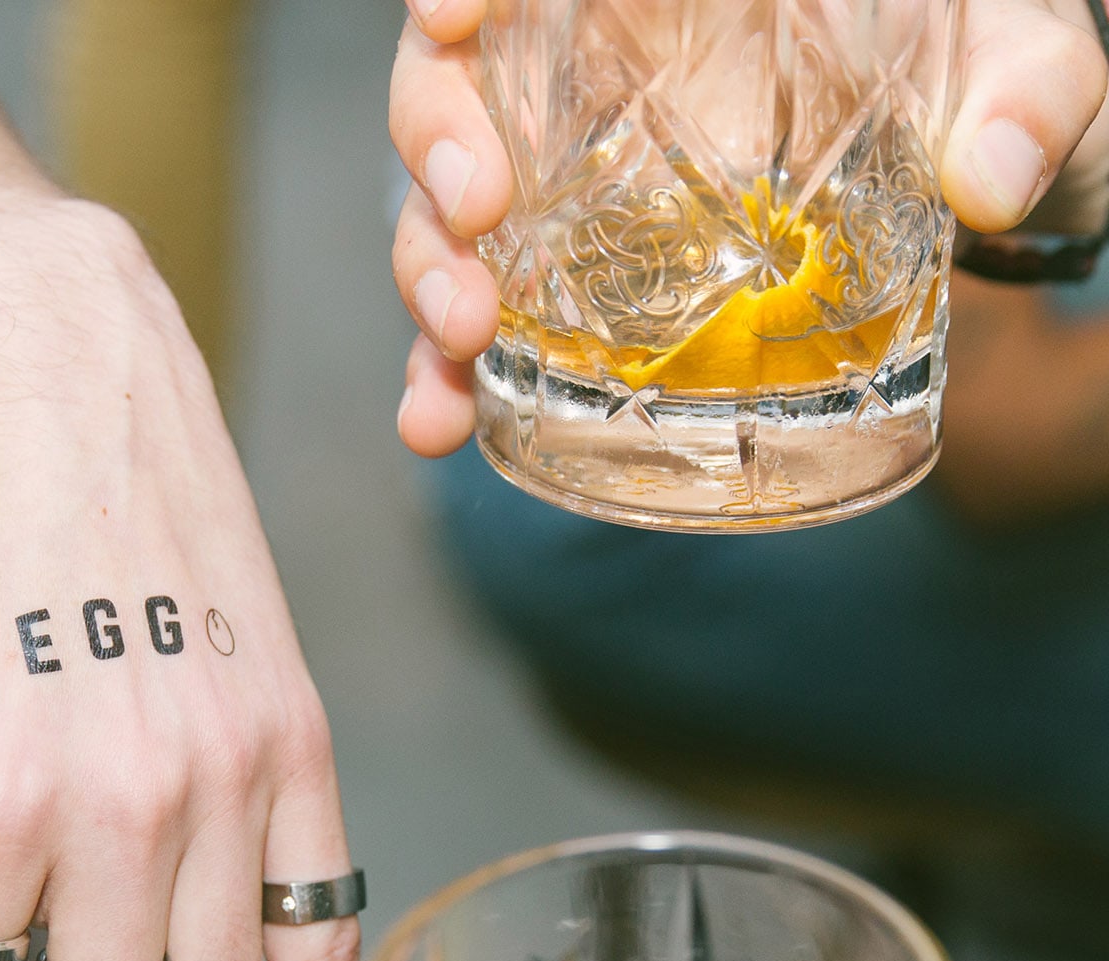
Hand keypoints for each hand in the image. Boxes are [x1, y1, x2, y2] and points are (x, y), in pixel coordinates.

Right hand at [390, 0, 1108, 456]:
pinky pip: (492, 326)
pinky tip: (437, 423)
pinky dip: (448, 376)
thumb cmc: (985, 83)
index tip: (455, 8)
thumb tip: (989, 177)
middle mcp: (607, 82)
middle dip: (438, 139)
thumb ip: (1026, 89)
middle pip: (461, 85)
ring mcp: (580, 194)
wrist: (977, 178)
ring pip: (451, 213)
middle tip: (474, 209)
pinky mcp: (582, 294)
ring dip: (429, 273)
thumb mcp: (1026, 62)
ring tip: (460, 338)